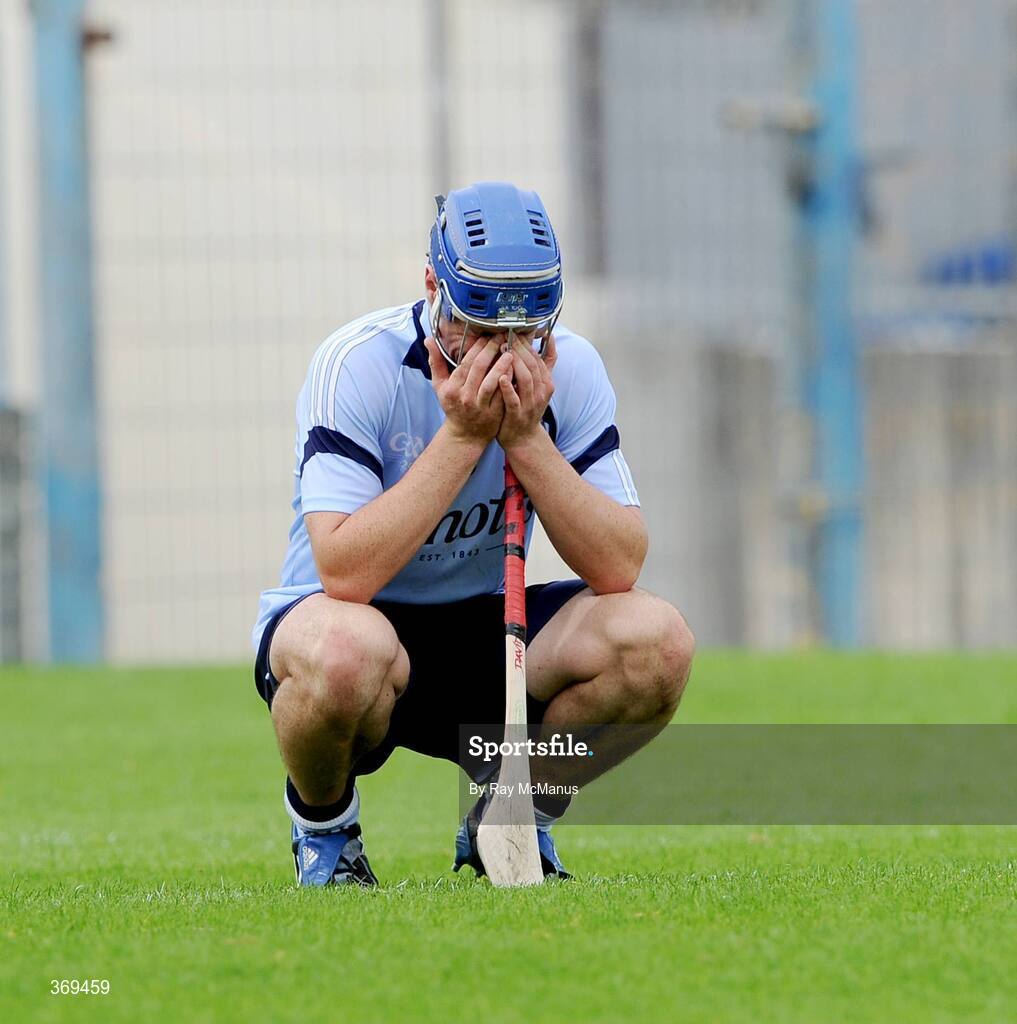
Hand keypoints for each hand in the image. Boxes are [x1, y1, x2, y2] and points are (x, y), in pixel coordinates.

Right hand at [425, 336, 512, 443]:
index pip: (466, 362)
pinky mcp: (494, 414)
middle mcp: (465, 397)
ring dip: (502, 364)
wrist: (465, 435)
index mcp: (451, 389)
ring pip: (492, 381)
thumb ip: (435, 362)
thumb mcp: (440, 386)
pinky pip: (503, 393)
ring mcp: (480, 406)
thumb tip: (428, 339)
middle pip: (479, 368)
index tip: (488, 336)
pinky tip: (515, 369)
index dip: (478, 347)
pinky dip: (509, 380)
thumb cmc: (453, 406)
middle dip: (491, 350)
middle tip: (502, 337)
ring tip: (510, 351)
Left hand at [497, 332, 556, 449]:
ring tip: (502, 351)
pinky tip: (500, 377)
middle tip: (506, 337)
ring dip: (515, 364)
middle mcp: (541, 392)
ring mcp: (530, 404)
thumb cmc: (527, 407)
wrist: (523, 438)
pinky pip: (514, 399)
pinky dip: (508, 388)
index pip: (537, 358)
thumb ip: (546, 362)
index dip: (525, 344)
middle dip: (519, 349)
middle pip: (532, 365)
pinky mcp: (518, 415)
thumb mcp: (540, 384)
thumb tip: (551, 337)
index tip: (513, 332)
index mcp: (546, 383)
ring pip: (526, 379)